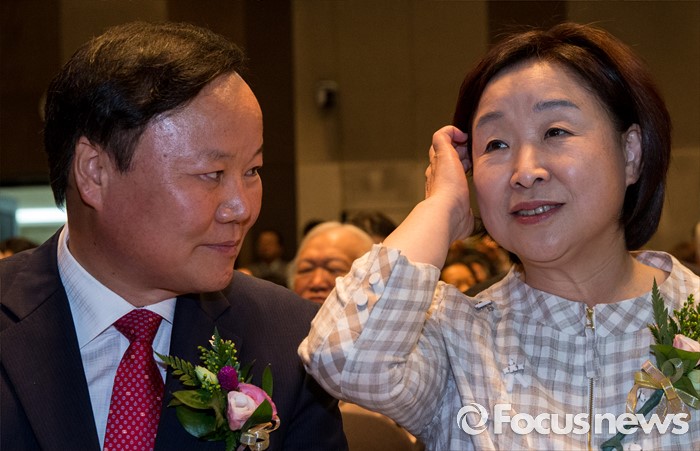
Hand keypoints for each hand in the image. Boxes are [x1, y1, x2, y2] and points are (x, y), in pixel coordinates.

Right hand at [383, 126, 473, 267]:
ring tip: (467, 146)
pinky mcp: (441, 154)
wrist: (444, 214)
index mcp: (441, 189)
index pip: (449, 171)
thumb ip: (472, 219)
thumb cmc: (454, 221)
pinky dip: (450, 132)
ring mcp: (437, 164)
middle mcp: (436, 175)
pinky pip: (441, 135)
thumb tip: (480, 227)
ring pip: (442, 145)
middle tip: (471, 157)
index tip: (473, 168)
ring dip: (455, 143)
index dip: (462, 166)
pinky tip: (462, 137)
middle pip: (443, 157)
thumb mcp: (467, 221)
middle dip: (459, 153)